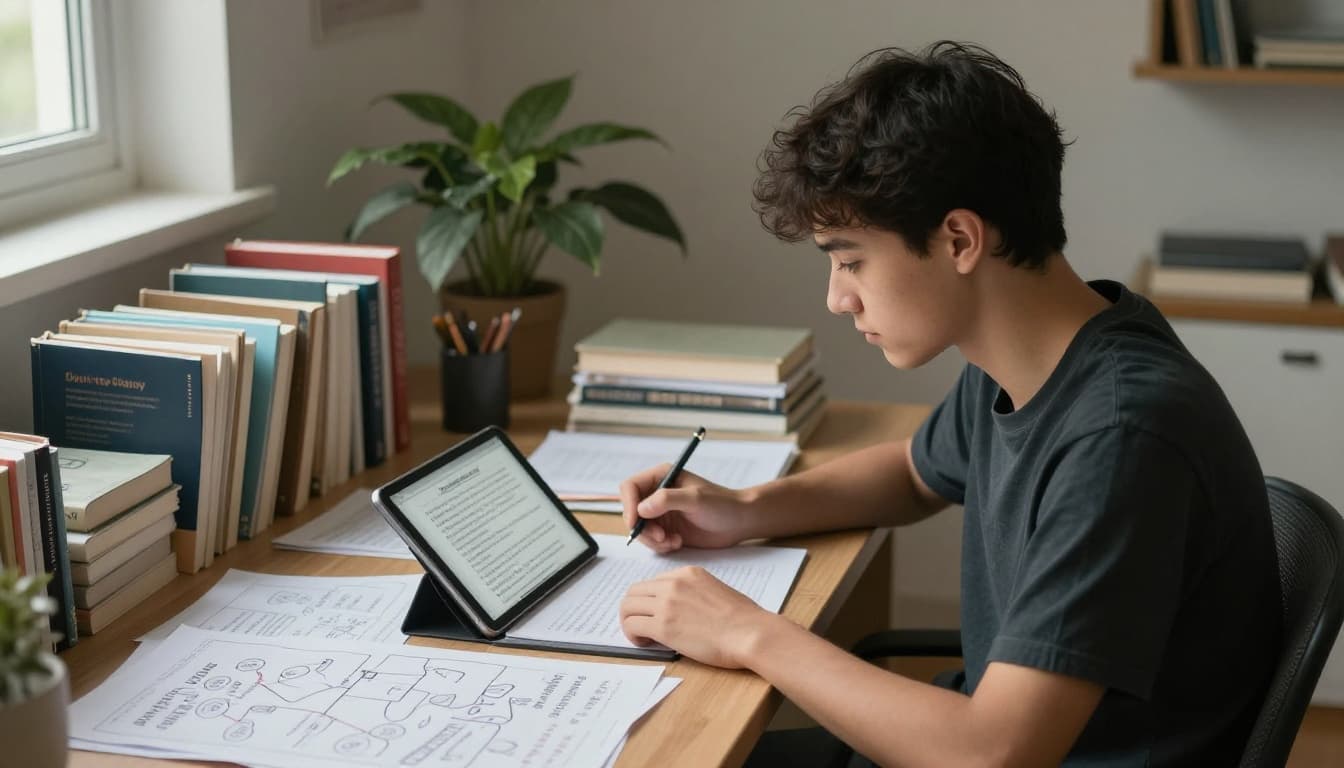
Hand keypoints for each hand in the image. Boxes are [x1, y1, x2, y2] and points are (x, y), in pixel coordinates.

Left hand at [619, 566, 777, 667]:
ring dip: (629, 622)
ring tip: (643, 636)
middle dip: (634, 610)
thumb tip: (680, 610)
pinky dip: (632, 635)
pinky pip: (631, 625)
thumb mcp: (716, 591)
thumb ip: (694, 594)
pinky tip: (645, 643)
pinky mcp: (663, 625)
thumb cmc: (743, 619)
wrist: (751, 633)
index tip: (655, 615)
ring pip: (627, 607)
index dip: (650, 601)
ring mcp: (666, 603)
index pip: (653, 583)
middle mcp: (673, 583)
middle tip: (642, 627)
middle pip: (634, 592)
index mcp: (688, 573)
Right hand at [620, 464, 752, 552]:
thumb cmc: (722, 504)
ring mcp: (660, 513)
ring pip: (640, 529)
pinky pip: (651, 540)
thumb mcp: (695, 499)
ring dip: (652, 539)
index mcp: (661, 476)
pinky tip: (678, 542)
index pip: (630, 487)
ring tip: (673, 541)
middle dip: (642, 528)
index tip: (635, 523)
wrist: (739, 522)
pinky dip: (660, 545)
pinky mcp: (666, 529)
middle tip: (661, 537)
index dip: (628, 505)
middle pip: (631, 511)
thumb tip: (641, 508)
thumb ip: (667, 500)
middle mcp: (657, 493)